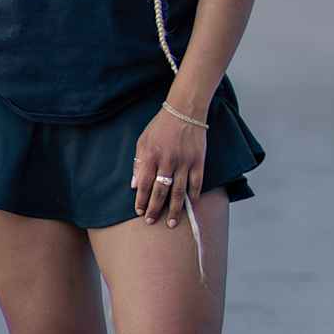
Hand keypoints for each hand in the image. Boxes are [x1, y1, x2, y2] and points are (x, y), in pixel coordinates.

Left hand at [131, 109, 206, 227]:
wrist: (185, 111)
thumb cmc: (161, 126)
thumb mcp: (143, 141)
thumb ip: (138, 163)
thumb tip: (134, 185)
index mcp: (151, 156)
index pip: (144, 184)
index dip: (141, 200)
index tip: (139, 212)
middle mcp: (167, 161)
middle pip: (160, 192)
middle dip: (155, 209)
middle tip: (152, 222)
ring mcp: (184, 162)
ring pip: (179, 192)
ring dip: (174, 209)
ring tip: (171, 223)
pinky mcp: (198, 161)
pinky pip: (196, 183)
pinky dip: (193, 195)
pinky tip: (190, 204)